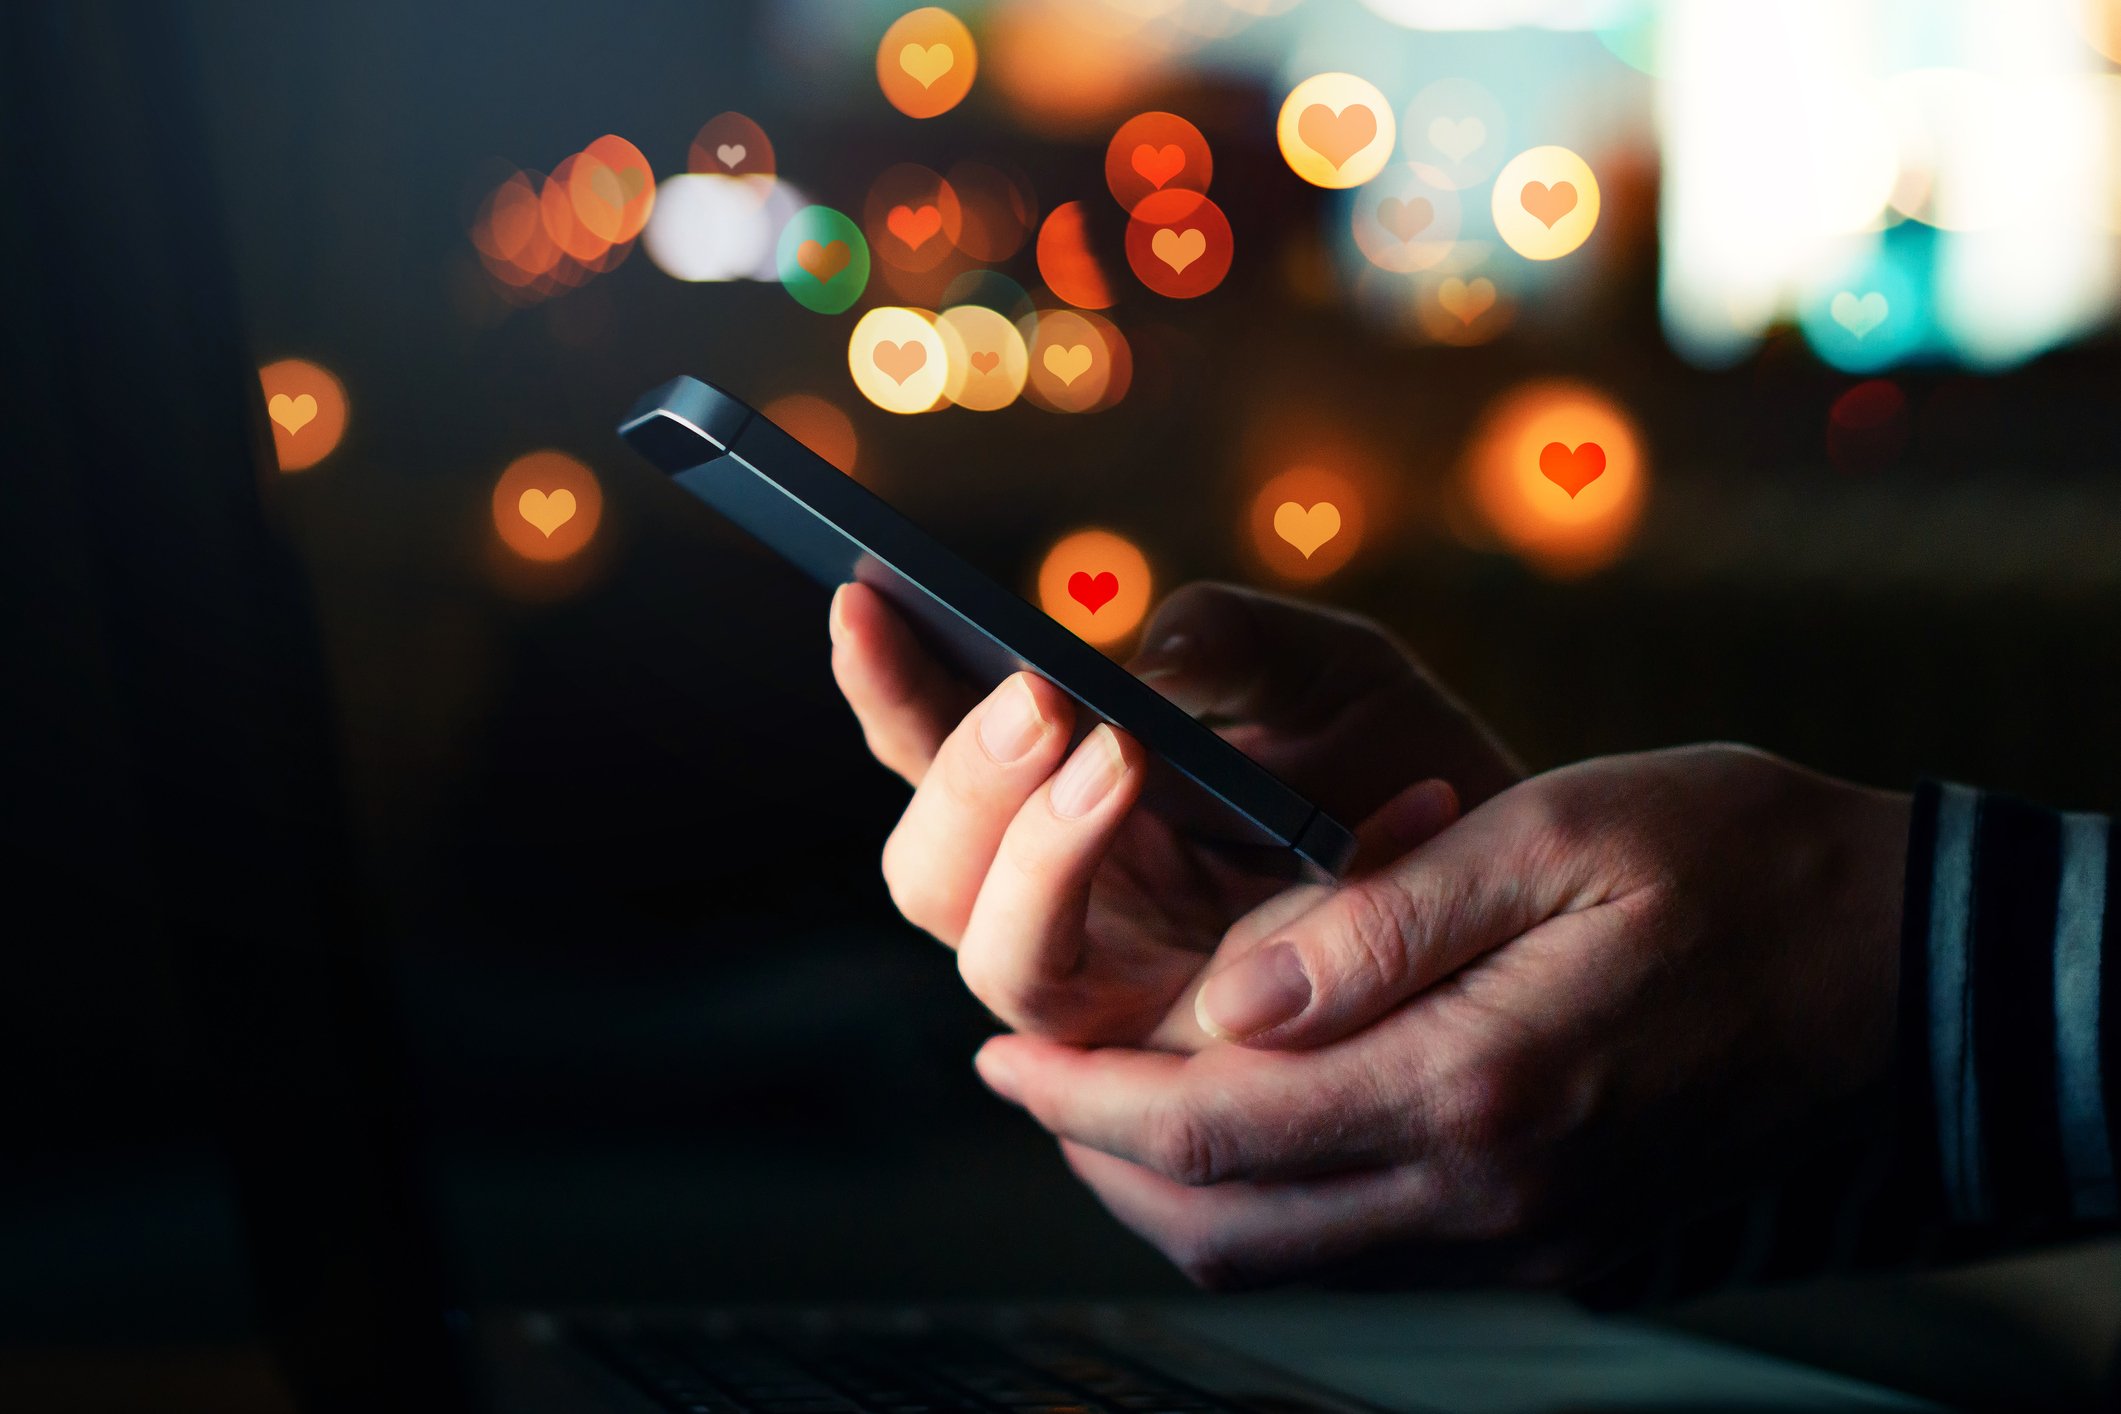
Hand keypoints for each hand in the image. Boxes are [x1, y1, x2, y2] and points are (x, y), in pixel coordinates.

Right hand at [828, 580, 1520, 1045]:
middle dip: (962, 785)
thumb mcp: (1335, 673)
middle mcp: (1065, 904)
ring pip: (1000, 967)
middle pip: (932, 880)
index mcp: (1060, 799)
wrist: (1523, 885)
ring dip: (1035, 860)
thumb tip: (1138, 651)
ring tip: (1117, 754)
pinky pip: (1127, 1037)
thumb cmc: (1405, 763)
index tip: (866, 600)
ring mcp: (1121, 993)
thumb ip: (1236, 641)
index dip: (886, 688)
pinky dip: (1176, 935)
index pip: (931, 752)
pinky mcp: (1194, 1070)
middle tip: (1039, 698)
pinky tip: (1263, 827)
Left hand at [973, 746, 1910, 1286]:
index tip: (1001, 1051)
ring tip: (1109, 1095)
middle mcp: (1488, 1192)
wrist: (1914, 970)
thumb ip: (1380, 925)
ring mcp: (1522, 1232)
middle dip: (1105, 1152)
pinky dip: (1270, 1197)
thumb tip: (1225, 995)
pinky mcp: (1550, 1235)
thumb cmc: (1743, 863)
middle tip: (1029, 1075)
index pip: (1221, 1123)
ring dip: (1176, 1185)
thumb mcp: (1559, 838)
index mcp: (1480, 1086)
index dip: (1090, 1092)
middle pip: (1230, 1220)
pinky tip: (1247, 1114)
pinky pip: (1360, 1245)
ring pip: (1287, 1252)